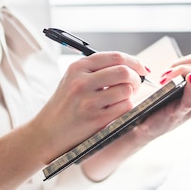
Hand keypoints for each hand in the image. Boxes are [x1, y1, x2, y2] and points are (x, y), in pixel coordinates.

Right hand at [33, 51, 149, 162]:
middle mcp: (82, 82)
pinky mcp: (96, 119)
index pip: (115, 57)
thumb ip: (98, 70)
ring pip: (127, 90)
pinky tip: (117, 109)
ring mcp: (89, 101)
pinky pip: (124, 107)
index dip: (134, 62)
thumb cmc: (66, 105)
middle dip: (136, 78)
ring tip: (123, 99)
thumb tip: (132, 67)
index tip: (142, 68)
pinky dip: (127, 107)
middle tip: (135, 85)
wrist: (48, 132)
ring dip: (131, 95)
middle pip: (124, 72)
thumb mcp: (74, 80)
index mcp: (78, 68)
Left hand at [131, 50, 190, 142]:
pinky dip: (190, 88)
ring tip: (164, 78)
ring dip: (180, 72)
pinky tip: (187, 79)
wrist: (147, 125)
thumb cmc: (162, 104)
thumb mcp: (178, 83)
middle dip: (181, 66)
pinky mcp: (181, 114)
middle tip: (164, 74)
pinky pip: (190, 100)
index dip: (186, 60)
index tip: (171, 66)